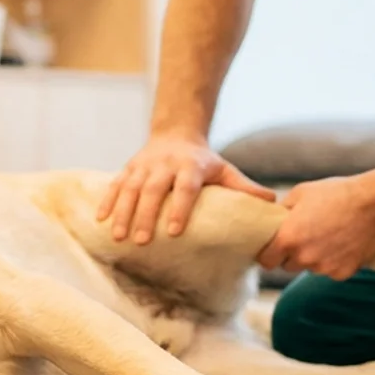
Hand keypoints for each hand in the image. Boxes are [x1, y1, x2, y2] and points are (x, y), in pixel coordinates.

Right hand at [97, 132, 276, 243]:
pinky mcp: (129, 168)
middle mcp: (164, 164)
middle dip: (147, 215)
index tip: (176, 230)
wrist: (176, 133)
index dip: (180, 207)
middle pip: (154, 190)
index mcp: (190, 166)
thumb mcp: (225, 170)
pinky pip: (116, 185)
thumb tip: (273, 204)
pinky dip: (108, 201)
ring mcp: (144, 166)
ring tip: (120, 236)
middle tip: (143, 241)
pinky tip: (101, 220)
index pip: (186, 187)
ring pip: (131, 188)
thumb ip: (245, 187)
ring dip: (124, 212)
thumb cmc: (204, 160)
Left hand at [256, 174, 374, 280]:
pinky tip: (342, 243)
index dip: (268, 254)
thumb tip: (272, 219)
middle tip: (305, 237)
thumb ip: (282, 211)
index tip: (273, 248)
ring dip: (313, 258)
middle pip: (287, 266)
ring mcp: (324, 268)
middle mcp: (304, 258)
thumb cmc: (337, 193)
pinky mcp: (342, 273)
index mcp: (288, 239)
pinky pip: (330, 271)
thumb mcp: (301, 193)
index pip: (266, 261)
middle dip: (291, 255)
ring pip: (310, 268)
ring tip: (327, 236)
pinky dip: (333, 261)